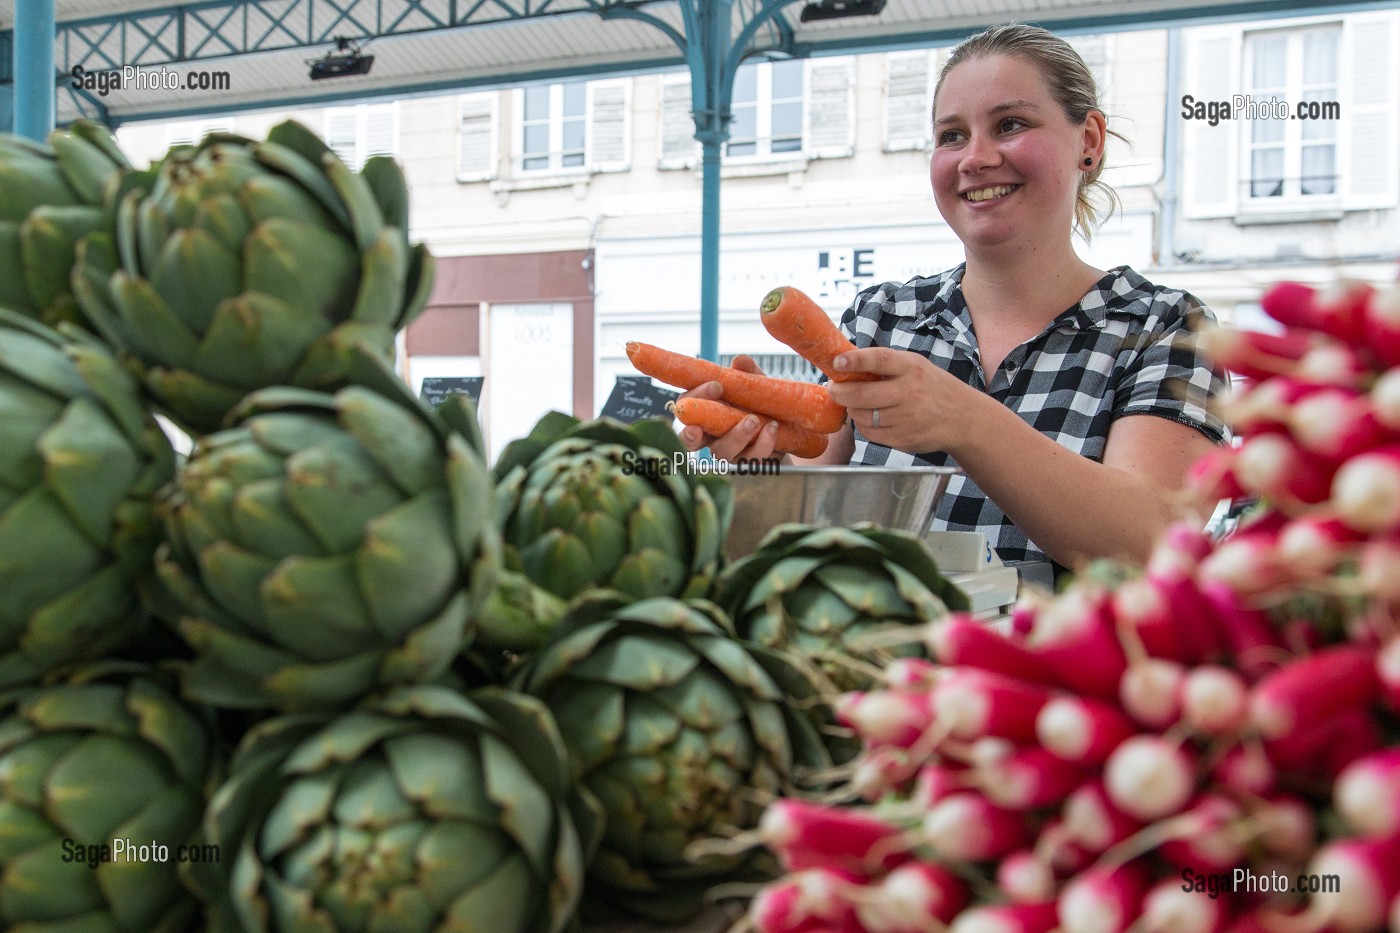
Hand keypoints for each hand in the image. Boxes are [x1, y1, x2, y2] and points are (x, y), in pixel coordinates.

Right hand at [674, 354, 780, 460]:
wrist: (790, 429)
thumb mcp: (757, 386)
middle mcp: (711, 437)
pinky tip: (772, 428)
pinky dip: (762, 444)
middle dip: (689, 436)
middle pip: (689, 442)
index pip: (686, 408)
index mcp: (705, 415)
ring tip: (754, 420)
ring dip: (736, 436)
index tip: (716, 386)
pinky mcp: (749, 465)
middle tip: (697, 428)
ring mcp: (729, 455)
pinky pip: (750, 461)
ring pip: (722, 452)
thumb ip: (748, 374)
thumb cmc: (763, 406)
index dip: (694, 399)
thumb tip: (740, 361)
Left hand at [825, 347, 979, 453]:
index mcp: (911, 367)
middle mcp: (909, 392)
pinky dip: (864, 425)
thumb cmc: (931, 387)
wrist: (961, 418)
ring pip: (861, 416)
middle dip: (839, 392)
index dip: (855, 361)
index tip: (837, 361)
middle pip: (862, 395)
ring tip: (859, 402)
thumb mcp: (914, 365)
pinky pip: (869, 433)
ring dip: (853, 409)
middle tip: (832, 388)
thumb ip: (883, 365)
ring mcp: (906, 418)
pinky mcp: (903, 439)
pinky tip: (873, 417)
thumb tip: (843, 364)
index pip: (880, 360)